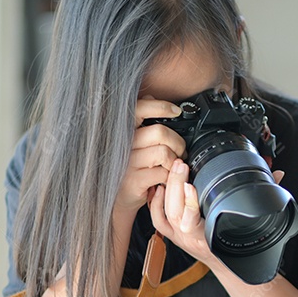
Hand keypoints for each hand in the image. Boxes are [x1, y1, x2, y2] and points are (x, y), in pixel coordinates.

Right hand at [113, 97, 185, 219]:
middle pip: (160, 132)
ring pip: (164, 152)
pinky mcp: (134, 181)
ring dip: (175, 160)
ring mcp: (127, 163)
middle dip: (177, 142)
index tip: (175, 111)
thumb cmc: (127, 167)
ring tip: (173, 165)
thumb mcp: (131, 141)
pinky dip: (171, 175)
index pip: (139, 108)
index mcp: (122, 131)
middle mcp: (122, 145)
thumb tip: (150, 97)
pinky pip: (163, 172)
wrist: (116, 199)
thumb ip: (140, 119)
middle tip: (180, 150)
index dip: (160, 106)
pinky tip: (166, 177)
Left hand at [149, 160, 285, 269]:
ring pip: (164, 213)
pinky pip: (157, 219)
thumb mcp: (254, 221)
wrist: (229, 267)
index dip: (189, 203)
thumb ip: (265, 196)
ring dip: (167, 188)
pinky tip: (160, 184)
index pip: (193, 220)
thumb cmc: (240, 246)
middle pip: (174, 211)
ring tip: (174, 167)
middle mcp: (190, 238)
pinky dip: (155, 202)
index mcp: (208, 237)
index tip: (191, 185)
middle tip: (181, 164)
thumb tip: (277, 175)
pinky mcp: (172, 234)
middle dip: (175, 185)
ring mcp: (179, 237)